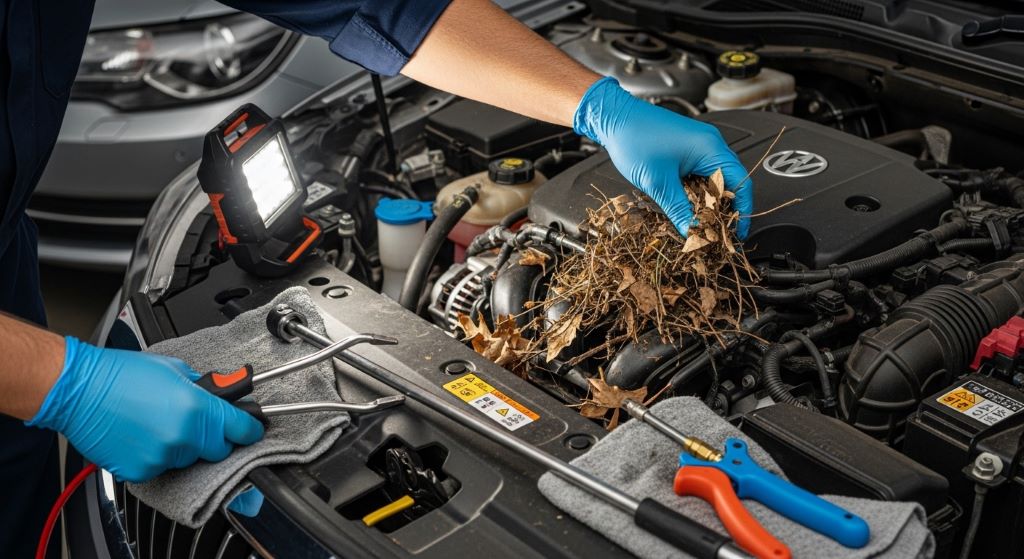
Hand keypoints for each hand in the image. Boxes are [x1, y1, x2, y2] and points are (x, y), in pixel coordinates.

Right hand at [28, 337, 263, 482]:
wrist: (78, 389)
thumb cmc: (120, 375)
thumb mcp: (175, 370)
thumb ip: (204, 388)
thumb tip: (222, 395)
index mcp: (197, 409)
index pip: (241, 429)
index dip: (249, 428)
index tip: (252, 429)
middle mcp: (183, 437)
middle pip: (218, 449)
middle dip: (213, 437)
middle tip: (195, 421)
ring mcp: (161, 457)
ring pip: (189, 460)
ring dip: (183, 446)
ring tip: (158, 423)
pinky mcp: (141, 472)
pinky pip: (162, 468)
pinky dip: (157, 456)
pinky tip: (142, 436)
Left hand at [573, 77, 753, 237]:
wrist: (614, 117)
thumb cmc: (634, 139)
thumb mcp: (658, 183)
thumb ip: (679, 211)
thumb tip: (692, 233)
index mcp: (711, 149)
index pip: (741, 184)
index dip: (741, 212)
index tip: (736, 233)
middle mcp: (711, 144)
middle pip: (730, 183)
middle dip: (723, 210)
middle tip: (714, 231)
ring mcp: (700, 145)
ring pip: (715, 180)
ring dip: (708, 202)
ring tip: (700, 221)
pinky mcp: (688, 148)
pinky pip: (701, 174)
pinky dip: (698, 191)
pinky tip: (687, 205)